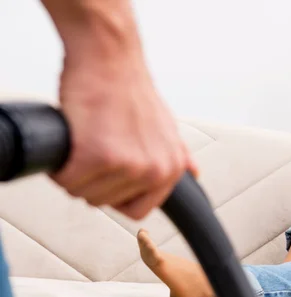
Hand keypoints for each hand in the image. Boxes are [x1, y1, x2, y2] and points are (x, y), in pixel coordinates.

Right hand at [51, 59, 198, 219]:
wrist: (110, 57)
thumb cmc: (129, 90)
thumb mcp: (168, 126)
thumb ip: (179, 154)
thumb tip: (194, 173)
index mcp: (172, 168)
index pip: (138, 210)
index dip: (115, 193)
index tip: (108, 171)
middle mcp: (156, 171)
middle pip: (106, 203)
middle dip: (92, 180)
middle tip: (93, 146)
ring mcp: (129, 165)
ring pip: (85, 193)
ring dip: (75, 172)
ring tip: (84, 140)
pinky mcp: (99, 157)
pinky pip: (67, 180)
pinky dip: (61, 166)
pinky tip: (72, 141)